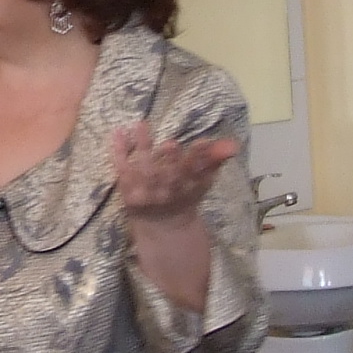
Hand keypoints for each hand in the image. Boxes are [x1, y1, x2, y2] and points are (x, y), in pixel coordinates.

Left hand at [110, 124, 238, 223]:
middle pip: (171, 175)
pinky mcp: (127, 190)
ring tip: (142, 126)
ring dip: (144, 148)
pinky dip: (119, 151)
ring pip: (145, 171)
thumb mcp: (203, 178)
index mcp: (188, 186)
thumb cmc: (185, 194)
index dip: (200, 159)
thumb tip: (234, 145)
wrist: (162, 226)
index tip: (202, 143)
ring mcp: (146, 192)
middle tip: (172, 145)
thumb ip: (216, 159)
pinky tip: (118, 132)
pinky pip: (122, 168)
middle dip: (171, 161)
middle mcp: (167, 190)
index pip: (196, 171)